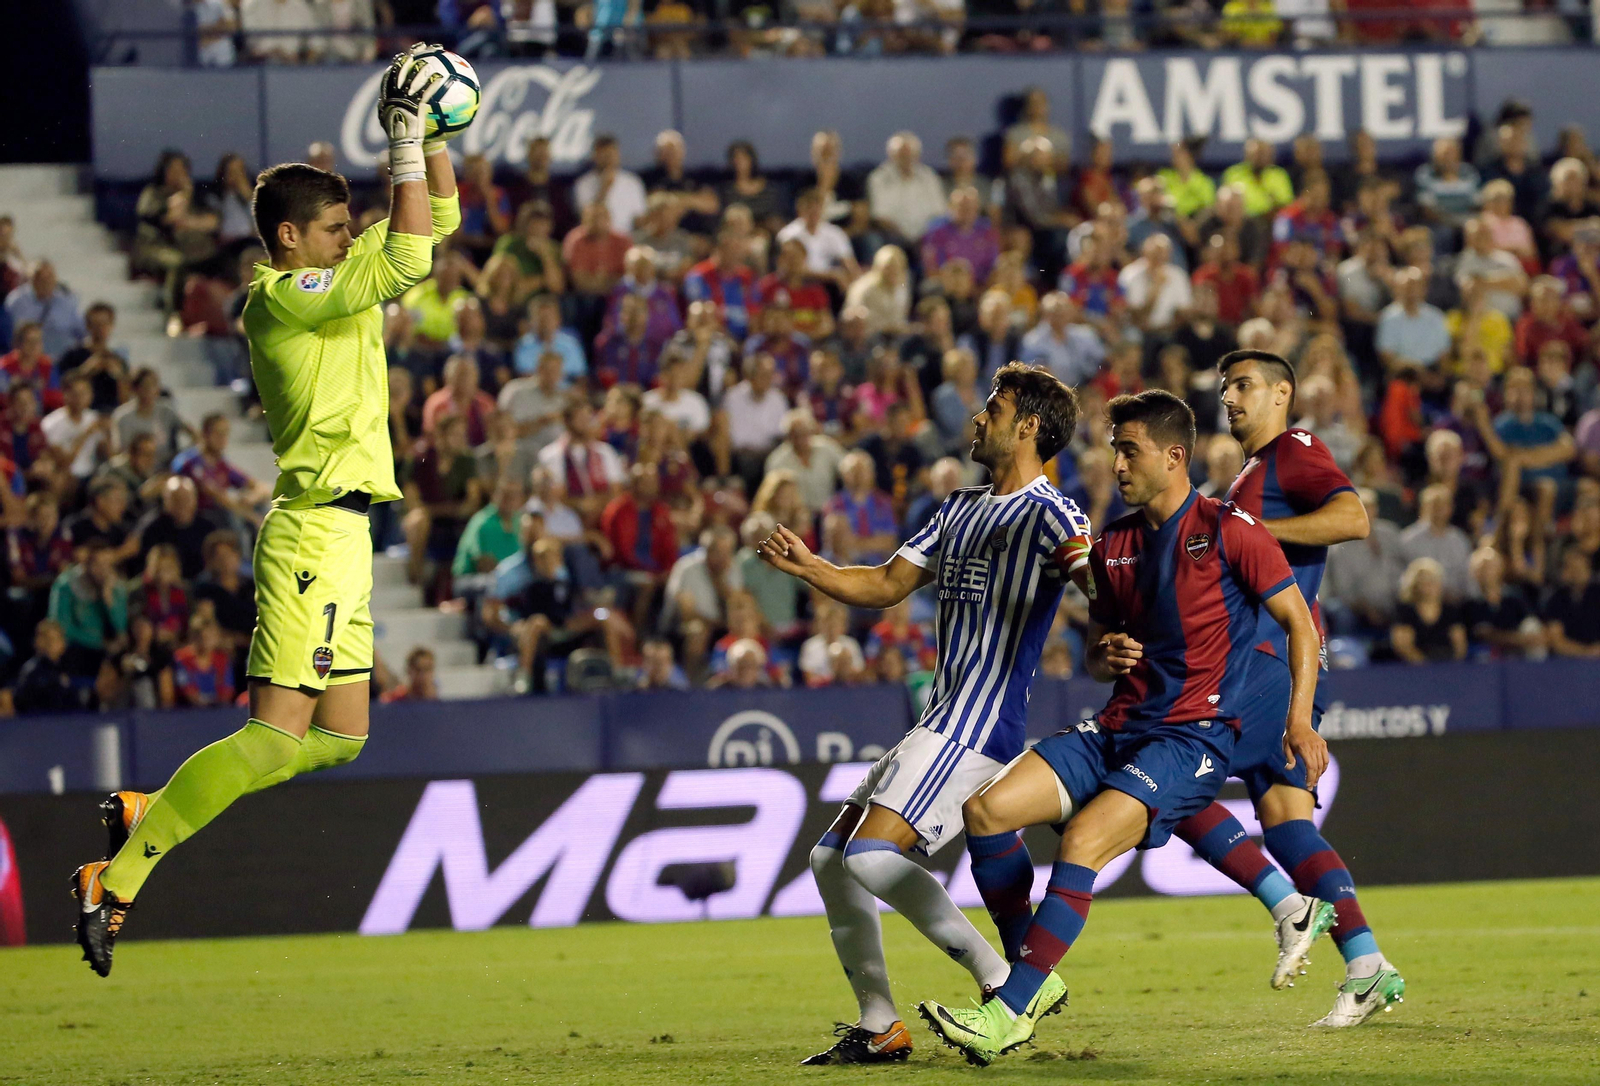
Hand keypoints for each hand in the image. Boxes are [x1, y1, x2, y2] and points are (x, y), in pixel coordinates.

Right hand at [378, 50, 441, 182]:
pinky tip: (441, 78)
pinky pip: (426, 92)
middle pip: (403, 70)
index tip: (403, 55)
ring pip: (415, 77)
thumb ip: (389, 110)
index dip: (397, 63)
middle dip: (412, 57)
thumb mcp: (388, 121)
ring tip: (433, 58)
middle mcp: (396, 94)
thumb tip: (386, 105)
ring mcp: (405, 99)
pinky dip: (432, 83)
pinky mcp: (416, 105)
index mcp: (388, 96)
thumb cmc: (397, 137)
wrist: (402, 146)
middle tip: (420, 48)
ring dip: (424, 66)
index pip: (391, 74)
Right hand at [755, 524, 814, 577]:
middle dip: (777, 547)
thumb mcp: (795, 541)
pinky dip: (761, 553)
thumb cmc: (801, 553)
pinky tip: (768, 555)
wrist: (803, 566)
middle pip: (769, 541)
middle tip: (786, 553)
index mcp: (782, 537)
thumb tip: (778, 525)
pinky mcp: (769, 559)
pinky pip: (760, 554)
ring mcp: (772, 550)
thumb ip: (786, 533)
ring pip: (762, 545)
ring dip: (767, 549)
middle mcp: (775, 542)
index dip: (779, 540)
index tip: (787, 547)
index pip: (774, 535)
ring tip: (773, 555)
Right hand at [1099, 632, 1142, 674]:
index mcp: (1112, 641)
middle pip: (1128, 653)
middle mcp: (1109, 650)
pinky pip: (1124, 670)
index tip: (1140, 647)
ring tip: (1135, 661)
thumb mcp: (1116, 640)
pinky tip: (1128, 667)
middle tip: (1140, 654)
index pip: (1124, 642)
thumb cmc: (1112, 648)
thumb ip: (1124, 638)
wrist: (1099, 661)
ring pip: (1126, 662)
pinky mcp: (1110, 669)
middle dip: (1137, 654)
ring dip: (1133, 662)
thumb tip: (1132, 640)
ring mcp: (1109, 660)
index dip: (1134, 645)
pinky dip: (1128, 669)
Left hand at [1282, 721, 1328, 788]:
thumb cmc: (1290, 736)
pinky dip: (1324, 767)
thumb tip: (1289, 768)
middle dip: (1314, 778)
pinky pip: (1326, 758)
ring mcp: (1320, 745)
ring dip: (1319, 774)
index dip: (1310, 777)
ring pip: (1323, 764)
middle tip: (1311, 787)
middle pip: (1317, 767)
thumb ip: (1289, 758)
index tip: (1308, 785)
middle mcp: (1314, 747)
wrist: (1299, 723)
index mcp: (1304, 748)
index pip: (1310, 767)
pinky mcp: (1323, 744)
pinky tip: (1319, 772)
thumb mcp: (1286, 746)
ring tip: (1315, 781)